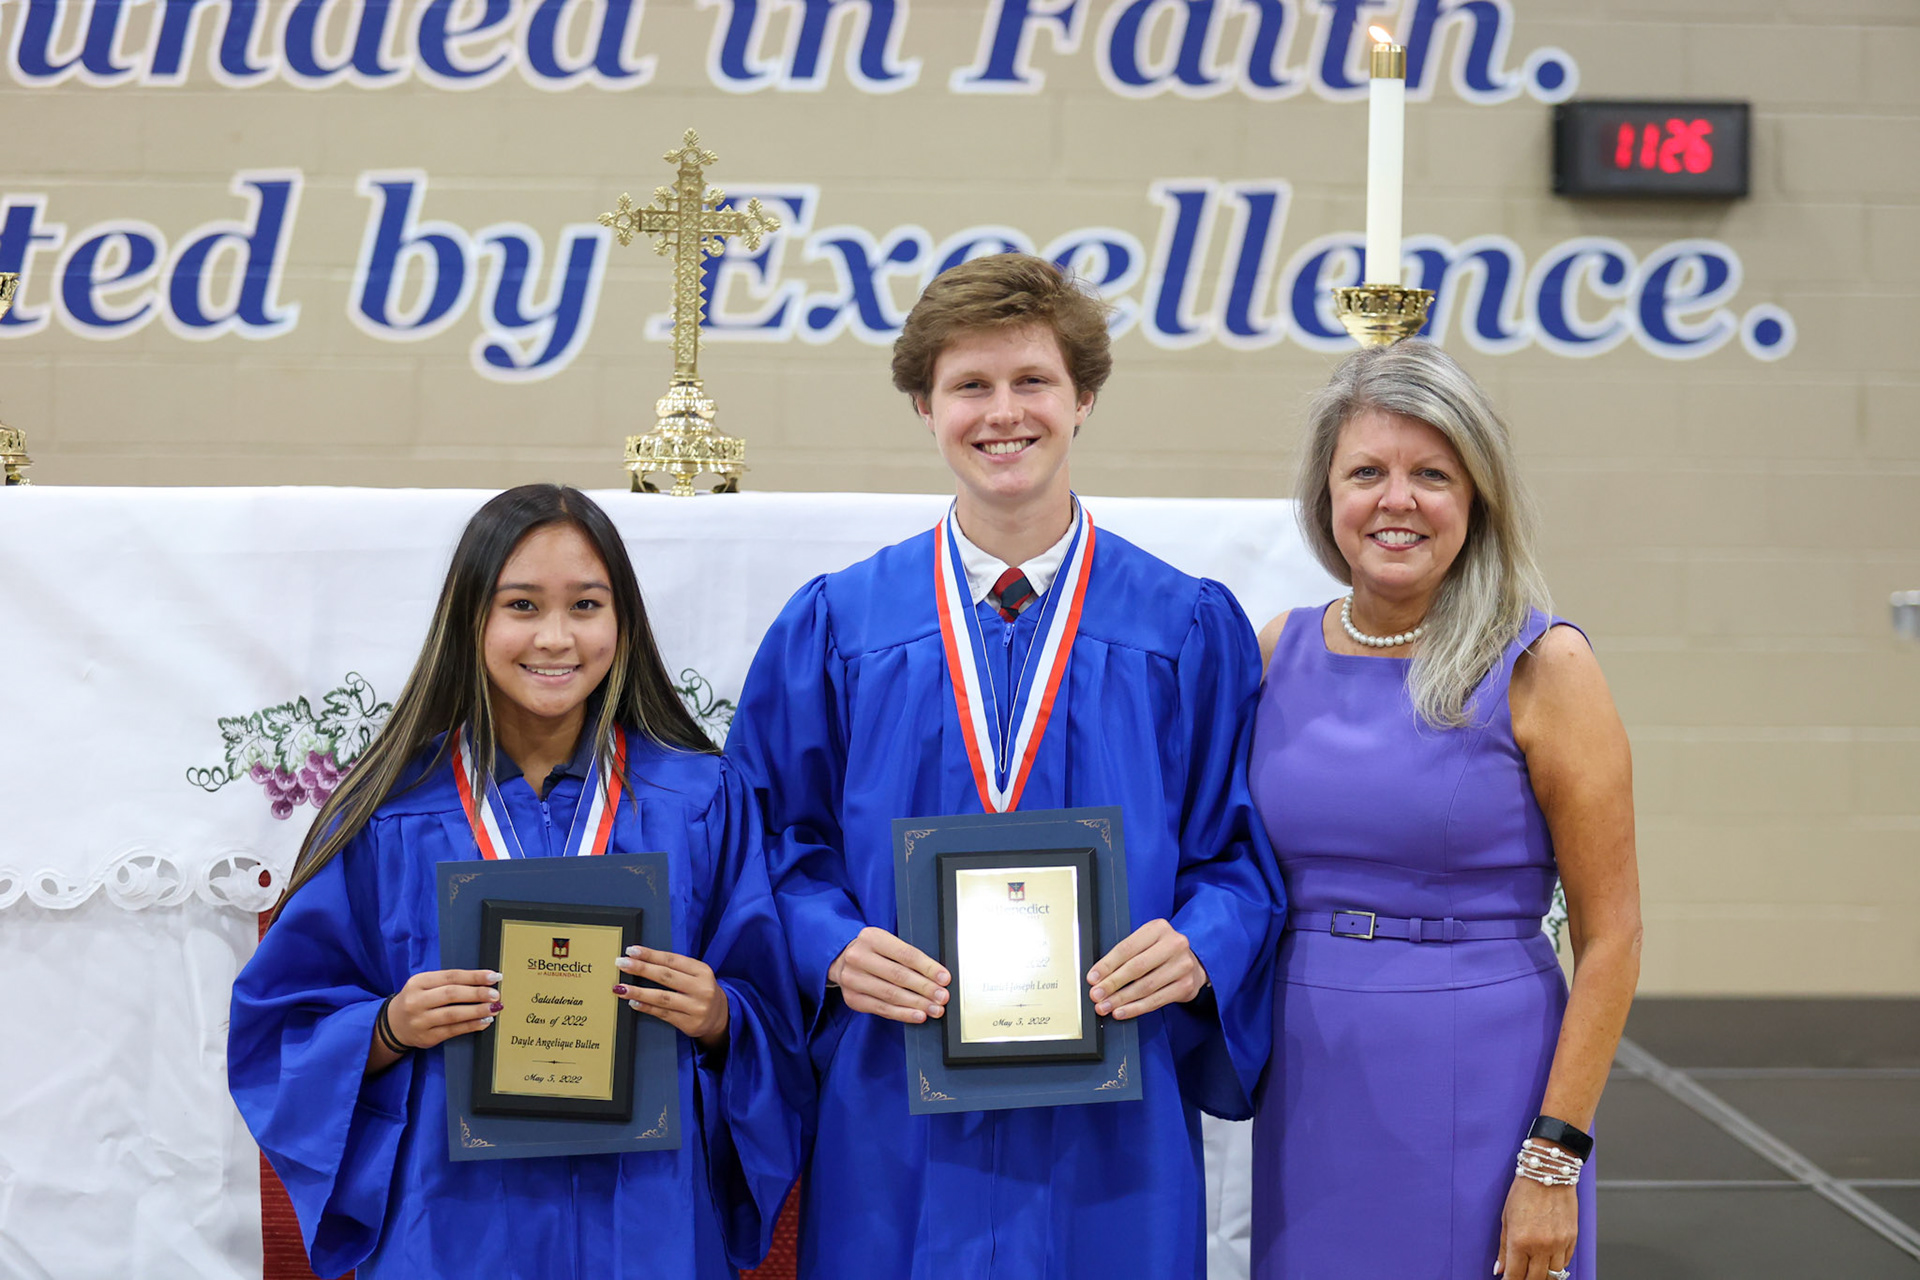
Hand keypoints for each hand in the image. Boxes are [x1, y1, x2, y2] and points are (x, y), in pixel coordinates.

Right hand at [385, 968, 501, 1048]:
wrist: (393, 1025)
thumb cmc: (417, 1000)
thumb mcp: (425, 985)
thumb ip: (449, 982)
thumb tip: (483, 982)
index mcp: (418, 982)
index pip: (451, 976)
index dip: (474, 976)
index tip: (494, 976)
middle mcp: (416, 1001)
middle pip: (451, 994)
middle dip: (477, 993)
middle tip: (495, 994)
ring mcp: (420, 1021)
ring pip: (453, 1014)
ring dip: (477, 1011)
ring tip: (494, 1008)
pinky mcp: (427, 1037)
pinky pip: (453, 1030)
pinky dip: (471, 1025)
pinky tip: (484, 1021)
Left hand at [615, 946, 728, 1048]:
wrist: (721, 1016)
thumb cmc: (702, 991)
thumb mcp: (696, 975)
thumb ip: (675, 968)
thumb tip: (643, 960)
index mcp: (702, 971)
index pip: (672, 960)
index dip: (650, 955)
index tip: (632, 950)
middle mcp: (701, 988)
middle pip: (666, 976)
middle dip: (641, 968)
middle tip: (622, 963)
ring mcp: (696, 1007)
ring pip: (662, 997)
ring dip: (638, 991)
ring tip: (621, 987)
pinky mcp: (690, 1023)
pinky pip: (663, 1014)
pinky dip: (647, 1007)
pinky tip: (634, 1002)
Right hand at [827, 926, 948, 1023]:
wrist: (840, 960)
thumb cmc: (872, 951)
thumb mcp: (886, 943)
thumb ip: (907, 956)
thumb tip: (937, 976)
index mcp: (871, 938)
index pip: (906, 954)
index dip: (928, 968)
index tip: (945, 978)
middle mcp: (858, 957)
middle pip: (899, 976)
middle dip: (925, 988)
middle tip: (942, 997)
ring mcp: (852, 979)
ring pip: (891, 995)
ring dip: (917, 1004)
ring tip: (934, 1009)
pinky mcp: (852, 998)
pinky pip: (882, 1009)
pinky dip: (903, 1014)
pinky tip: (917, 1016)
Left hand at [1087, 919, 1207, 1019]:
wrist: (1193, 962)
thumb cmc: (1161, 952)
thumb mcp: (1146, 942)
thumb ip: (1126, 954)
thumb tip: (1098, 977)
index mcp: (1158, 928)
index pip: (1127, 948)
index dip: (1107, 965)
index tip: (1092, 978)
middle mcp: (1173, 944)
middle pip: (1136, 968)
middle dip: (1112, 984)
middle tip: (1096, 995)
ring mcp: (1182, 966)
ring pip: (1145, 986)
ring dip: (1121, 999)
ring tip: (1105, 1006)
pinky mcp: (1186, 986)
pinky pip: (1156, 1000)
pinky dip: (1136, 1008)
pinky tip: (1122, 1011)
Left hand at [1495, 1173, 1577, 1277]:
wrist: (1548, 1173)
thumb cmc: (1524, 1192)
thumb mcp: (1506, 1219)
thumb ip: (1503, 1248)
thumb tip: (1499, 1269)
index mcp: (1521, 1241)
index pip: (1515, 1275)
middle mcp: (1541, 1246)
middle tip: (1520, 1277)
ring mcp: (1559, 1244)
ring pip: (1553, 1275)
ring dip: (1543, 1276)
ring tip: (1534, 1272)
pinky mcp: (1572, 1239)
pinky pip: (1565, 1263)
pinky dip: (1556, 1266)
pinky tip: (1548, 1261)